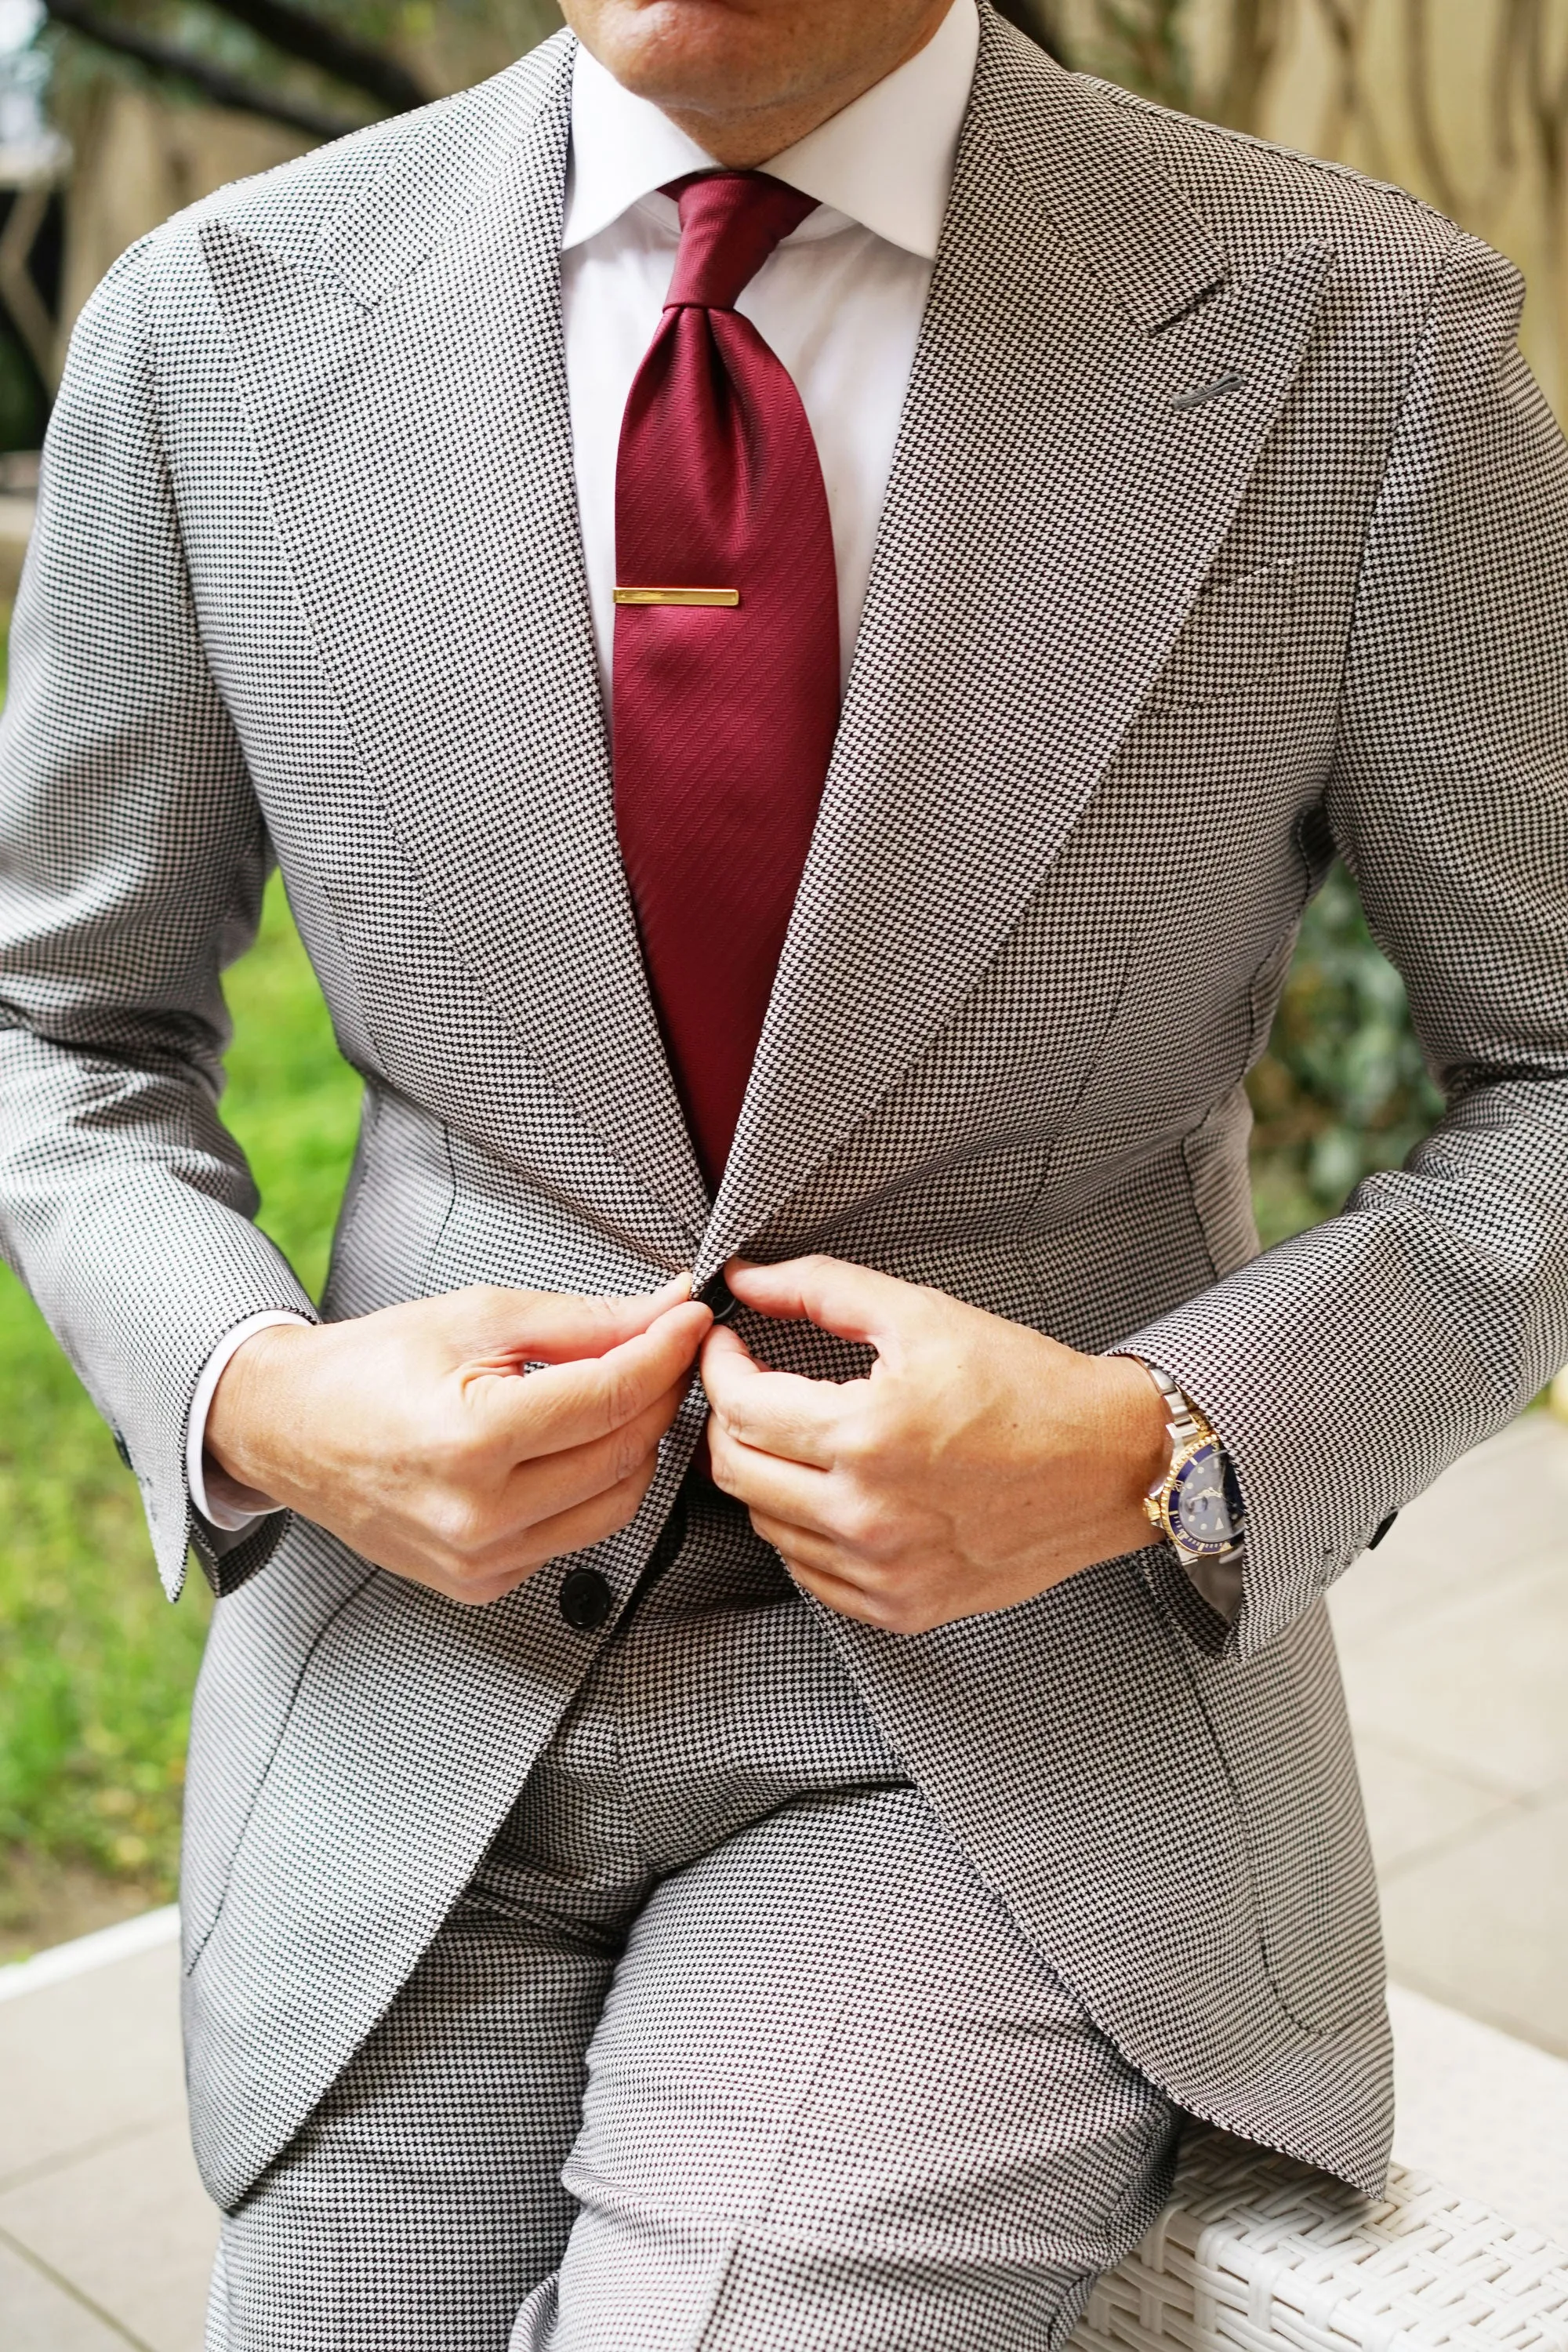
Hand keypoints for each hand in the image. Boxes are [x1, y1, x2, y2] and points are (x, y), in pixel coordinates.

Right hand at [206, 1281, 711, 1605]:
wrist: (287, 1429)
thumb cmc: (371, 1366)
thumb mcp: (476, 1318)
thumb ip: (583, 1320)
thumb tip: (668, 1311)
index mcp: (471, 1439)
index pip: (611, 1396)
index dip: (666, 1352)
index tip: (691, 1320)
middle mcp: (476, 1514)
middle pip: (623, 1453)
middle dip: (658, 1394)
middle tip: (663, 1350)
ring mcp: (479, 1560)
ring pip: (615, 1504)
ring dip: (635, 1446)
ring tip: (620, 1395)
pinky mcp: (480, 1583)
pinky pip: (574, 1537)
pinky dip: (591, 1488)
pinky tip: (569, 1448)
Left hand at [701, 1256, 1168, 1633]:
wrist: (1112, 1464)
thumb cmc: (1027, 1386)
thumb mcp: (922, 1314)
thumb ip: (820, 1290)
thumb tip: (746, 1279)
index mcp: (866, 1436)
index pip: (739, 1409)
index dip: (719, 1367)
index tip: (729, 1346)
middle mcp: (866, 1515)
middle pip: (735, 1473)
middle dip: (729, 1419)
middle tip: (754, 1386)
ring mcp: (883, 1572)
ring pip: (766, 1526)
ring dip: (766, 1473)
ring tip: (801, 1434)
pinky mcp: (902, 1607)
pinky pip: (810, 1573)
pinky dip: (804, 1529)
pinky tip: (834, 1489)